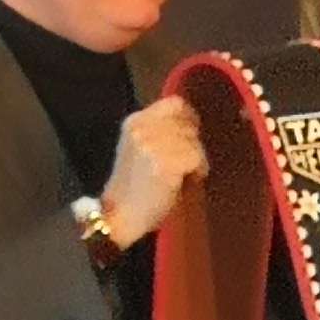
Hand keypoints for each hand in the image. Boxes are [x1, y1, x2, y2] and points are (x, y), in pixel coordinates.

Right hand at [100, 93, 207, 243]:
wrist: (121, 216)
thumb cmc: (135, 186)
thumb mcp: (141, 146)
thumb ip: (161, 129)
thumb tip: (192, 121)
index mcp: (135, 121)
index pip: (175, 103)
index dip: (188, 119)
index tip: (190, 136)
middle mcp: (142, 128)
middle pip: (188, 123)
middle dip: (192, 142)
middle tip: (184, 163)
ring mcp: (153, 144)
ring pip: (194, 141)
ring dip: (196, 158)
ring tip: (183, 174)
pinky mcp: (165, 163)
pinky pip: (197, 158)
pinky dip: (198, 170)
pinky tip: (183, 181)